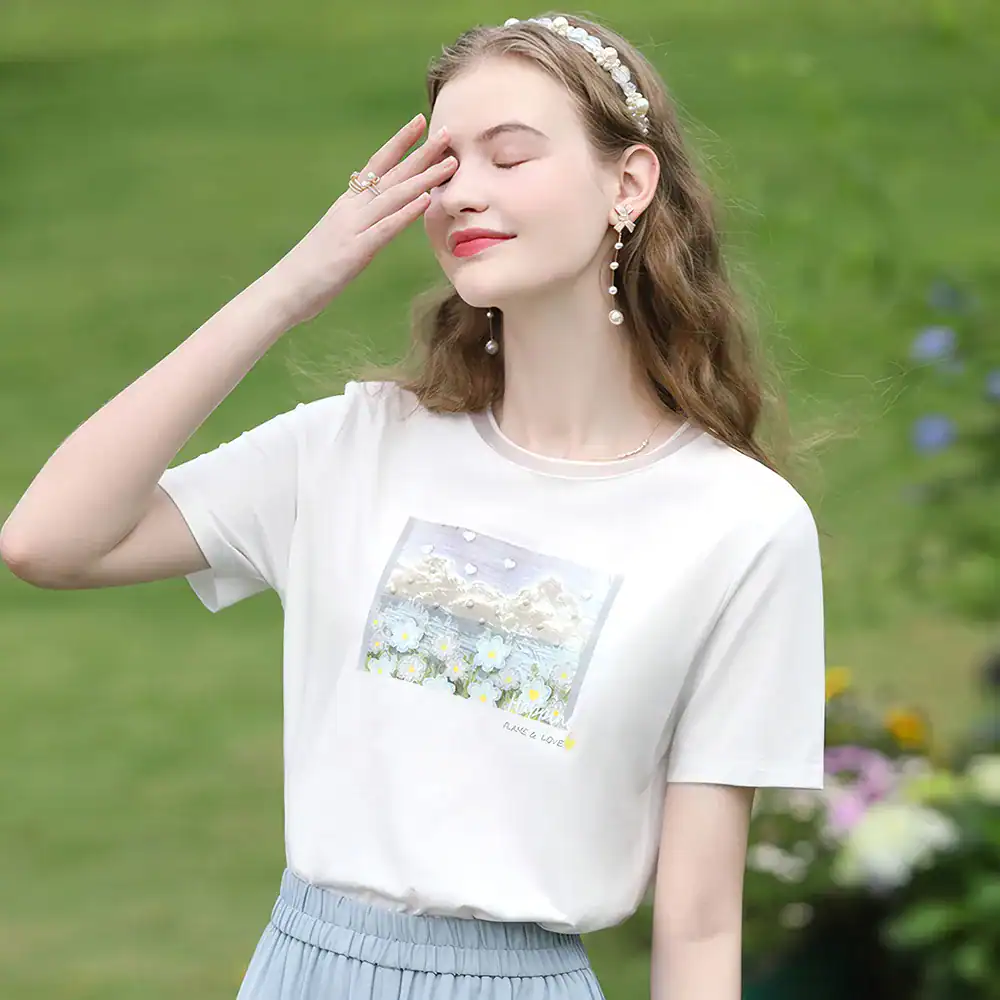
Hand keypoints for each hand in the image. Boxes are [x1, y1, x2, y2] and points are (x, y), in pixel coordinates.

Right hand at [266, 113, 455, 326]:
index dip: (399, 143)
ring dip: (423, 178)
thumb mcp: (335, 234)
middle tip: (447, 131)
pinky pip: (384, 229)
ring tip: (450, 163)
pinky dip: (405, 213)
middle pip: (390, 174)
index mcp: (347, 205)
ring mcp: (352, 229)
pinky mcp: (354, 252)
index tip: (420, 122)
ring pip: (393, 196)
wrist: (284, 290)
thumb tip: (361, 187)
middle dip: (421, 152)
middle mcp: (350, 209)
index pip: (376, 165)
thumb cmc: (310, 268)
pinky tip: (425, 201)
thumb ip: (352, 213)